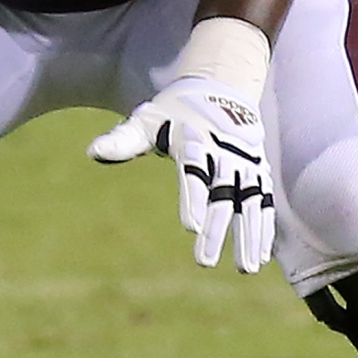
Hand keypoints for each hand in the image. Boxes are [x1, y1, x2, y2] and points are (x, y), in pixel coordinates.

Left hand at [88, 76, 274, 273]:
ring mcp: (245, 163)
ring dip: (248, 235)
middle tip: (204, 261)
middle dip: (216, 229)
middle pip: (221, 195)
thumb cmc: (172, 112)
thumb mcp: (147, 120)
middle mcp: (225, 152)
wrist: (219, 88)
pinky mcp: (258, 171)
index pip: (194, 171)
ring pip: (250, 202)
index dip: (193, 198)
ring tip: (244, 268)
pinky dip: (263, 228)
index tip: (191, 227)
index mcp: (195, 139)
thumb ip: (123, 140)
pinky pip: (263, 202)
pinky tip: (260, 257)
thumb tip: (93, 152)